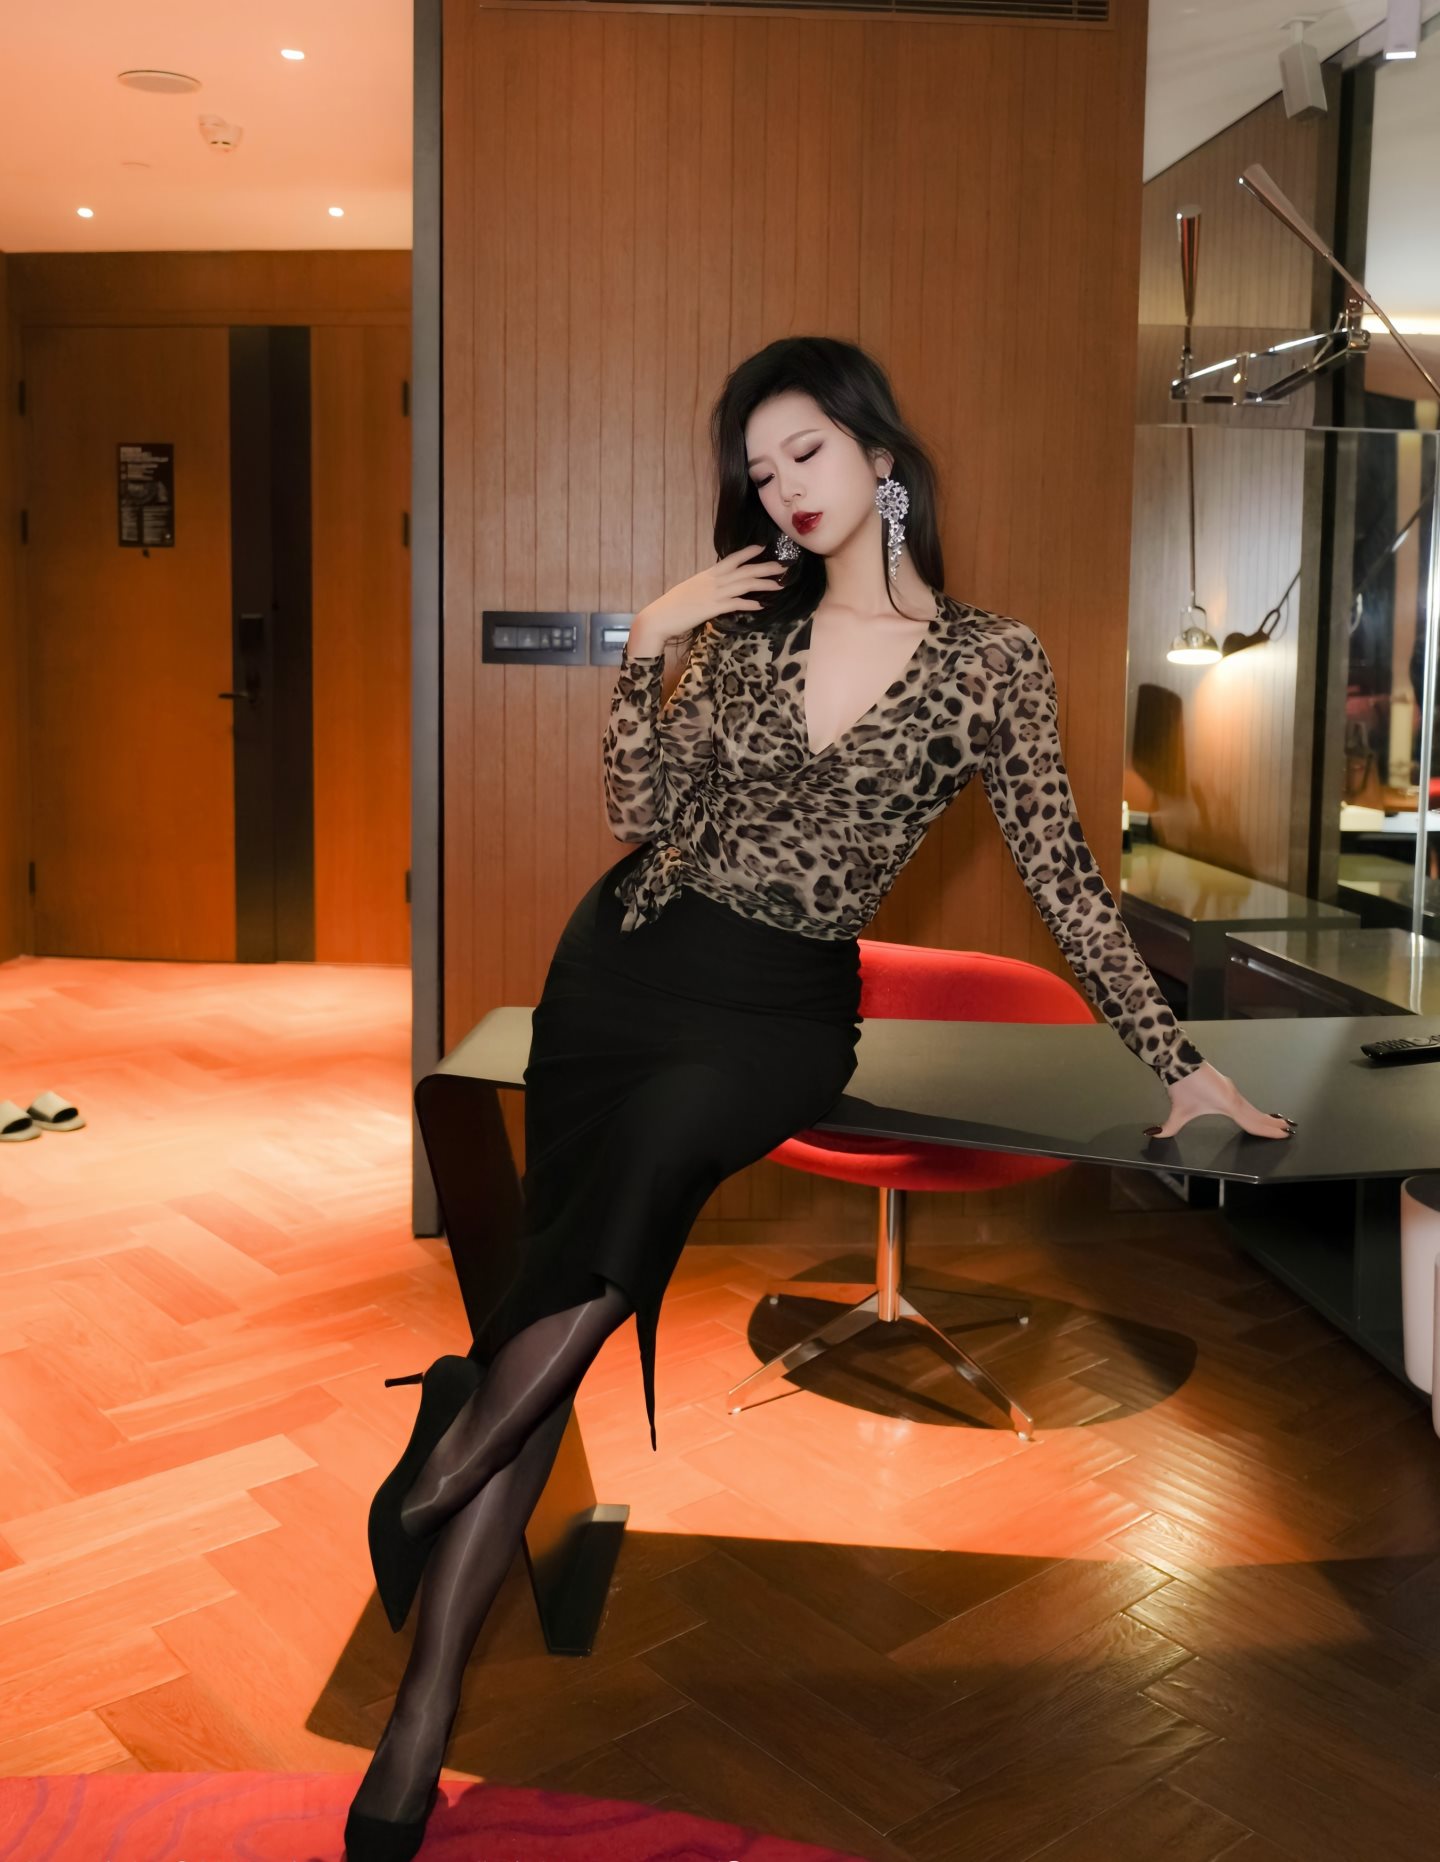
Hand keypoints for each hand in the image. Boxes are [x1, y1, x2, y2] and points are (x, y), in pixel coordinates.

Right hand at [629, 543, 788, 653]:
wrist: (660, 617)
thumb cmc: (673, 606)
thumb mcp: (692, 590)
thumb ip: (706, 586)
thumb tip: (718, 588)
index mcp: (708, 574)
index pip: (732, 559)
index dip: (748, 553)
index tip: (762, 547)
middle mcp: (713, 581)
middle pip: (744, 570)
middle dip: (765, 567)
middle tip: (783, 566)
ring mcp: (714, 594)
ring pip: (744, 584)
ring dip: (764, 584)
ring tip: (779, 584)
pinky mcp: (713, 608)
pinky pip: (736, 604)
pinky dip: (750, 604)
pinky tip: (761, 606)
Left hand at [1142, 1060, 1294, 1141]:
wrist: (1179, 1060)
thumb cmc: (1181, 1085)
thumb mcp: (1177, 1110)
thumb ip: (1169, 1126)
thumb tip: (1154, 1135)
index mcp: (1228, 1104)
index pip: (1251, 1122)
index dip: (1266, 1131)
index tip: (1282, 1135)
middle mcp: (1234, 1098)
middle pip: (1256, 1115)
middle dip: (1271, 1125)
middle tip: (1288, 1131)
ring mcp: (1231, 1091)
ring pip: (1251, 1108)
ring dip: (1265, 1117)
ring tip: (1278, 1124)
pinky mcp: (1226, 1087)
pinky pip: (1245, 1103)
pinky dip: (1254, 1110)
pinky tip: (1255, 1113)